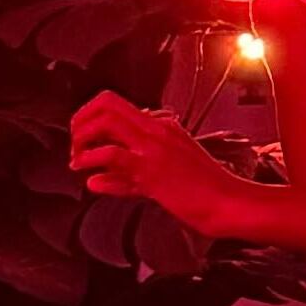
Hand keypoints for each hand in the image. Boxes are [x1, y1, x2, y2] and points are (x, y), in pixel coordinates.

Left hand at [67, 91, 230, 230]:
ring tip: (78, 159)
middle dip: (81, 121)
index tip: (84, 138)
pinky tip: (86, 172)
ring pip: (105, 122)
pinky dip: (90, 159)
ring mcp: (154, 147)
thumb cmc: (205, 191)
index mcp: (163, 126)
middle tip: (76, 146)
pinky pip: (111, 155)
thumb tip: (95, 181)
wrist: (229, 202)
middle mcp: (157, 129)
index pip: (117, 104)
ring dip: (82, 139)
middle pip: (106, 103)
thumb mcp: (164, 177)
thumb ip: (127, 176)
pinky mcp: (150, 169)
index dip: (91, 117)